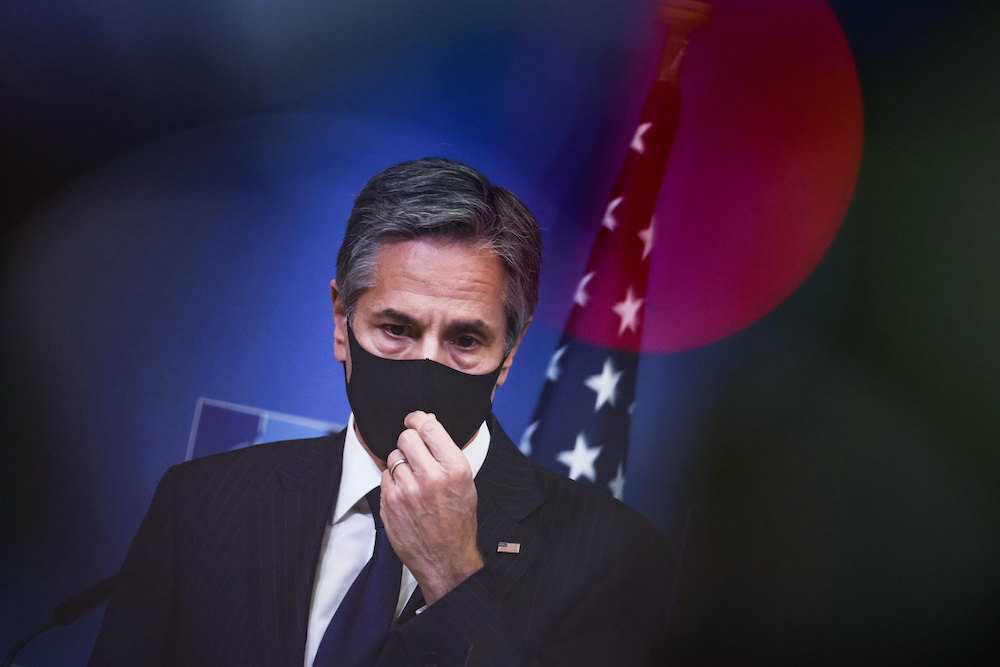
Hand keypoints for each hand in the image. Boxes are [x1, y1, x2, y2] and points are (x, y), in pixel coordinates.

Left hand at [381, 411, 483, 604]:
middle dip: (408, 440)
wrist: (446, 559)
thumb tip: (427, 422)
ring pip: (393, 456)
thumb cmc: (458, 520)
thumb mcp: (465, 483)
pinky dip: (392, 481)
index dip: (418, 418)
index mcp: (454, 468)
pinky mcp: (390, 503)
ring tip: (412, 478)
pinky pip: (384, 476)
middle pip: (406, 437)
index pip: (429, 427)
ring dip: (400, 462)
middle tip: (413, 449)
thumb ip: (446, 453)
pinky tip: (405, 492)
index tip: (414, 419)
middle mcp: (431, 477)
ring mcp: (407, 491)